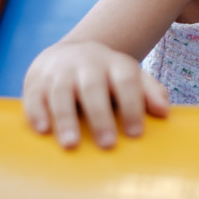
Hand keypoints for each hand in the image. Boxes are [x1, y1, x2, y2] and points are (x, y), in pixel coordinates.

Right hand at [22, 39, 169, 149]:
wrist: (69, 54)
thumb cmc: (107, 77)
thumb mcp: (130, 77)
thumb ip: (150, 92)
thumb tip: (164, 112)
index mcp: (114, 64)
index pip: (126, 80)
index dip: (132, 105)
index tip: (136, 134)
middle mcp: (86, 65)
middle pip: (93, 87)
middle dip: (100, 116)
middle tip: (108, 144)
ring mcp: (59, 72)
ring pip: (61, 92)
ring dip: (66, 119)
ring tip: (71, 145)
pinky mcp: (36, 82)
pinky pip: (34, 96)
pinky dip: (37, 112)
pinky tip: (43, 131)